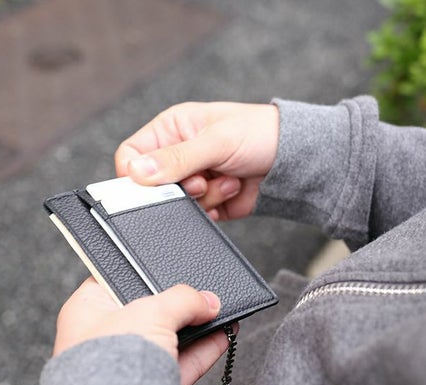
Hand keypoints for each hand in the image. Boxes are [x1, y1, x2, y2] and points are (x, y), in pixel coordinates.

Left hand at [54, 278, 231, 384]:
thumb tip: (208, 301)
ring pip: (166, 339)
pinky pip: (179, 363)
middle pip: (145, 311)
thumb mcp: (151, 311)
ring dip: (195, 326)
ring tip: (219, 310)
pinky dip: (202, 350)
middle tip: (199, 293)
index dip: (141, 273)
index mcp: (86, 310)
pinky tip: (223, 335)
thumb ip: (182, 299)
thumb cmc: (110, 359)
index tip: (167, 269)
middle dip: (176, 304)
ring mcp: (125, 365)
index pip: (113, 281)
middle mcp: (102, 337)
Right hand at [115, 102, 278, 220]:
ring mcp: (192, 179)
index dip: (136, 174)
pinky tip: (232, 189)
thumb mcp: (215, 141)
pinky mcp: (207, 201)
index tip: (154, 184)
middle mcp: (177, 155)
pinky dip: (214, 207)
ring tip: (227, 178)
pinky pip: (196, 214)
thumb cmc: (259, 134)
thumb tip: (136, 172)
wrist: (294, 160)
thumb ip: (176, 158)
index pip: (131, 155)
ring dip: (204, 196)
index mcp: (171, 129)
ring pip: (175, 203)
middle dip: (180, 187)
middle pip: (153, 185)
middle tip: (202, 179)